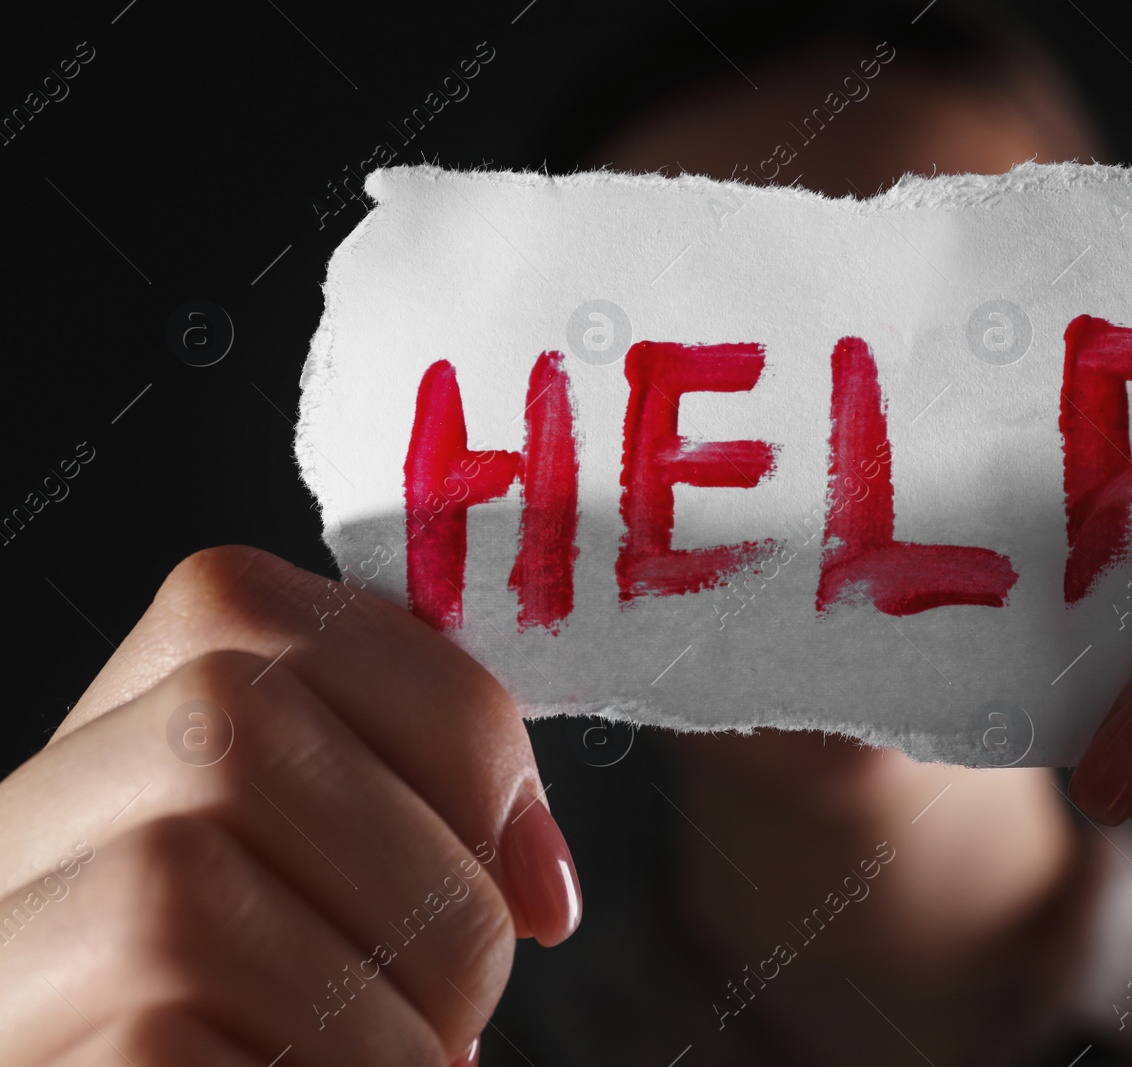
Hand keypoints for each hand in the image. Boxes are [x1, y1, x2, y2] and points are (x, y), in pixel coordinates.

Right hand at [0, 546, 580, 1065]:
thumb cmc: (274, 1034)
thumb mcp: (329, 909)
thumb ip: (388, 829)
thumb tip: (537, 875)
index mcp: (105, 763)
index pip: (241, 607)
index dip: (440, 715)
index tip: (539, 874)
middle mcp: (9, 838)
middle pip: (230, 728)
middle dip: (426, 873)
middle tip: (470, 1007)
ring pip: (189, 892)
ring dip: (381, 1016)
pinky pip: (164, 1048)